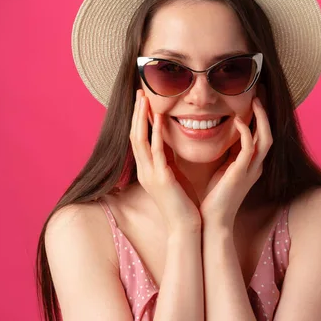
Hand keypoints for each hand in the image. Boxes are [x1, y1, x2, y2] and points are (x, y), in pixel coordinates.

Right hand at [129, 89, 200, 231]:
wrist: (185, 227)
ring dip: (142, 118)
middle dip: (137, 113)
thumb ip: (168, 159)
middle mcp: (144, 170)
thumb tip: (168, 143)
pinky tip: (159, 118)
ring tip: (144, 99)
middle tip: (140, 93)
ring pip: (140, 140)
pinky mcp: (162, 179)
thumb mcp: (173, 176)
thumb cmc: (183, 203)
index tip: (143, 101)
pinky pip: (156, 152)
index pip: (138, 139)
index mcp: (147, 170)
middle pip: (134, 135)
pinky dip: (156, 133)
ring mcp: (150, 175)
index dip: (139, 119)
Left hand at [199, 97, 272, 226]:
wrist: (211, 221)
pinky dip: (247, 133)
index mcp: (250, 164)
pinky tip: (238, 121)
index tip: (253, 98)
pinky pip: (250, 148)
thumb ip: (225, 154)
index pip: (261, 135)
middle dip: (265, 112)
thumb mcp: (221, 169)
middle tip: (259, 92)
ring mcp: (251, 169)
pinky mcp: (241, 173)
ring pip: (266, 138)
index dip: (260, 117)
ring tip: (255, 99)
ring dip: (261, 118)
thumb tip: (216, 135)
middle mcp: (255, 165)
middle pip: (269, 132)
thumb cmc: (212, 197)